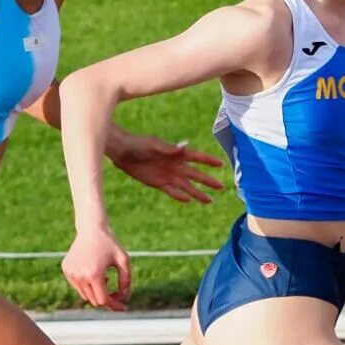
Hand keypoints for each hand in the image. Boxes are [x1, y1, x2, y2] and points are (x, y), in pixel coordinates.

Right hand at [63, 226, 131, 311]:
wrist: (91, 228)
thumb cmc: (110, 243)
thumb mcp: (124, 260)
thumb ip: (126, 280)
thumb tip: (124, 297)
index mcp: (94, 274)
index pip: (103, 300)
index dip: (114, 306)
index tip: (123, 307)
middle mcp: (80, 276)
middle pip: (94, 300)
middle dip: (107, 299)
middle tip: (117, 293)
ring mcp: (71, 273)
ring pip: (85, 295)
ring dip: (97, 291)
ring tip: (105, 277)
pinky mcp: (66, 269)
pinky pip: (78, 286)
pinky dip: (87, 284)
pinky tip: (94, 271)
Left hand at [108, 130, 224, 204]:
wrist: (123, 152)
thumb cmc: (139, 144)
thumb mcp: (154, 145)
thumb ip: (170, 148)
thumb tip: (185, 146)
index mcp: (177, 153)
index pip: (197, 157)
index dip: (209, 160)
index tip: (221, 164)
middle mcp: (175, 165)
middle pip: (196, 175)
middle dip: (208, 181)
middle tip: (221, 187)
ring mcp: (168, 175)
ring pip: (187, 186)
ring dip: (198, 193)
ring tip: (209, 201)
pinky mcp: (159, 183)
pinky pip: (172, 191)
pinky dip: (180, 196)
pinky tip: (188, 200)